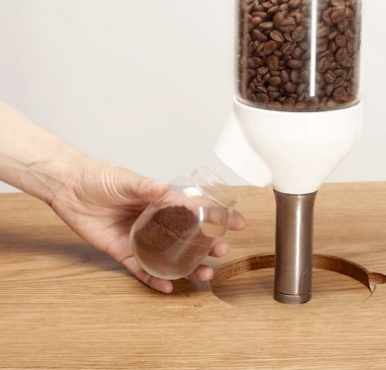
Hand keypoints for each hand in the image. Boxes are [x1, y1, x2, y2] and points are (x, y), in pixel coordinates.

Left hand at [49, 157, 245, 293]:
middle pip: (188, 237)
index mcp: (162, 201)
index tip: (237, 222)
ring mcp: (141, 238)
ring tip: (204, 274)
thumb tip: (163, 190)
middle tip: (222, 251)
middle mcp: (156, 221)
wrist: (69, 188)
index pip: (195, 208)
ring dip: (188, 266)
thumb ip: (145, 186)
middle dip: (208, 245)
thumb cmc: (100, 177)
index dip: (217, 215)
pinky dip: (154, 279)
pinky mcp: (123, 251)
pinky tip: (169, 286)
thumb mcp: (125, 179)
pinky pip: (142, 270)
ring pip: (170, 256)